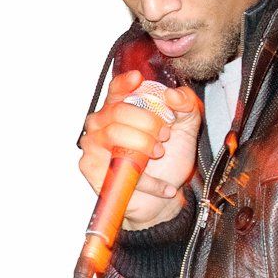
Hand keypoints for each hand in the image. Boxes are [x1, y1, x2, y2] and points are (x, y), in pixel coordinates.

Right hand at [78, 70, 201, 228]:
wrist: (166, 198)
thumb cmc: (170, 158)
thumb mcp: (187, 126)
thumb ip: (187, 104)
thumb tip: (173, 94)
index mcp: (123, 106)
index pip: (117, 88)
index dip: (125, 83)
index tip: (138, 79)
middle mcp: (104, 121)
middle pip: (120, 110)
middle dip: (148, 122)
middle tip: (165, 136)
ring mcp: (94, 143)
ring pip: (115, 133)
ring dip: (144, 145)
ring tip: (159, 154)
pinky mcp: (90, 167)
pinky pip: (116, 164)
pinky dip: (146, 178)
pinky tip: (162, 184)